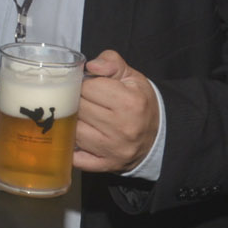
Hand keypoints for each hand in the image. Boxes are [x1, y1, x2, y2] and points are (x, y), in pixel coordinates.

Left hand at [73, 50, 158, 172]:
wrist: (156, 136)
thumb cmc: (139, 103)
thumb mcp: (132, 77)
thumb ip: (111, 62)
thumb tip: (90, 66)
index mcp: (130, 102)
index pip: (88, 87)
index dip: (84, 84)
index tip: (89, 87)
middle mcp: (123, 128)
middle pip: (79, 108)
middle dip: (76, 102)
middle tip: (83, 101)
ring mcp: (113, 149)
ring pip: (74, 131)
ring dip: (72, 122)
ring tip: (81, 117)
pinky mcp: (106, 165)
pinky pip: (76, 158)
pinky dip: (70, 148)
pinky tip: (74, 138)